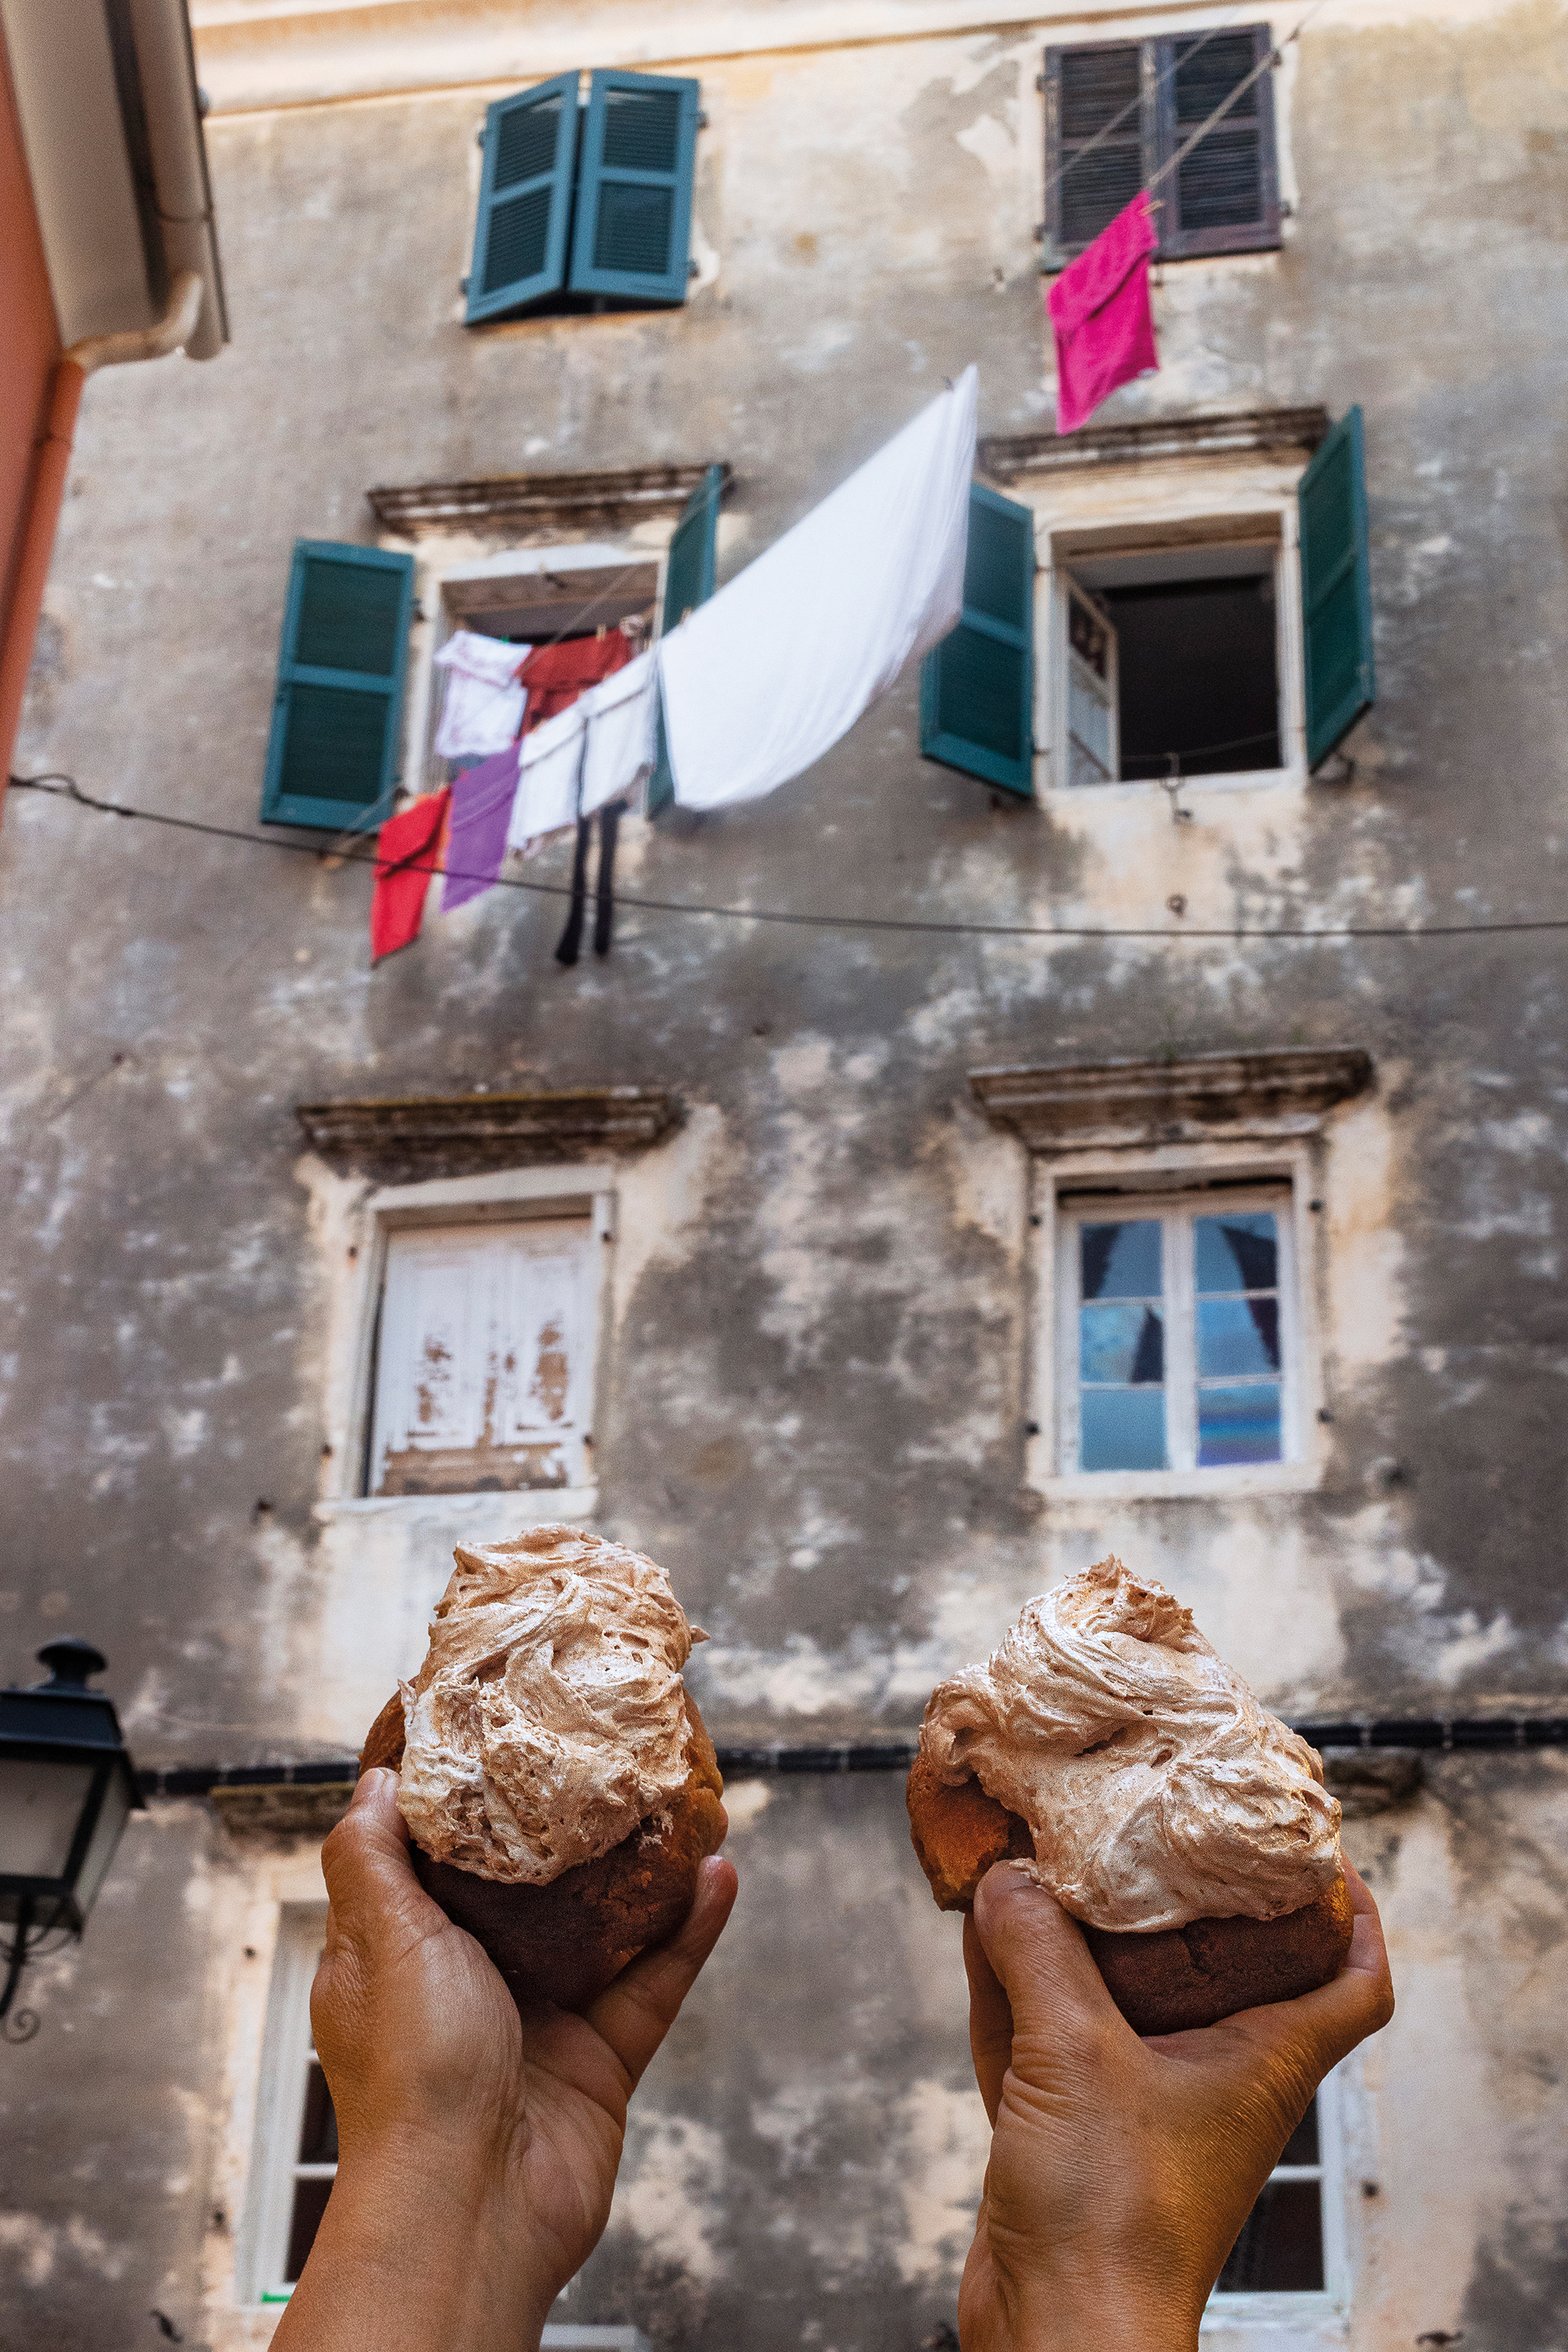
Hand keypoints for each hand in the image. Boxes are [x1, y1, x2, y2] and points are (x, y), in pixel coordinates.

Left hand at [274, 1768, 737, 2351]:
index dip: (455, 1800)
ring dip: (644, 1870)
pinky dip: (690, 1928)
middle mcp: (470, 1981)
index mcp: (403, 1954)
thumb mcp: (378, 1941)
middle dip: (566, 1828)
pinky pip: (655, 1979)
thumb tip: (379, 1782)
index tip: (492, 1732)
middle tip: (604, 1756)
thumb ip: (373, 1858)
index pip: (425, 1861)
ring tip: (678, 1801)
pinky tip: (717, 1874)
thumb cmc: (412, 2078)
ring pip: (604, 1926)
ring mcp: (541, 2018)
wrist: (473, 2206)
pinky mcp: (603, 2055)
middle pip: (526, 1888)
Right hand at [960, 1859, 1394, 2351]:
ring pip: (1122, 1993)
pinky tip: (983, 1932)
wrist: (1059, 2336)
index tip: (1316, 1850)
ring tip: (1040, 1861)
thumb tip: (1010, 1878)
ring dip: (1079, 1934)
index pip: (1353, 1980)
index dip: (1353, 1912)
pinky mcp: (1077, 2133)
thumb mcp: (1075, 2053)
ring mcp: (1144, 2105)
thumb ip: (1039, 1952)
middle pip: (1226, 1967)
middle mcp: (1215, 2077)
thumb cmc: (1111, 2220)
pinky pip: (1052, 2035)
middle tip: (1151, 1824)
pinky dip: (1020, 1986)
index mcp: (1263, 2059)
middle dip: (1184, 1897)